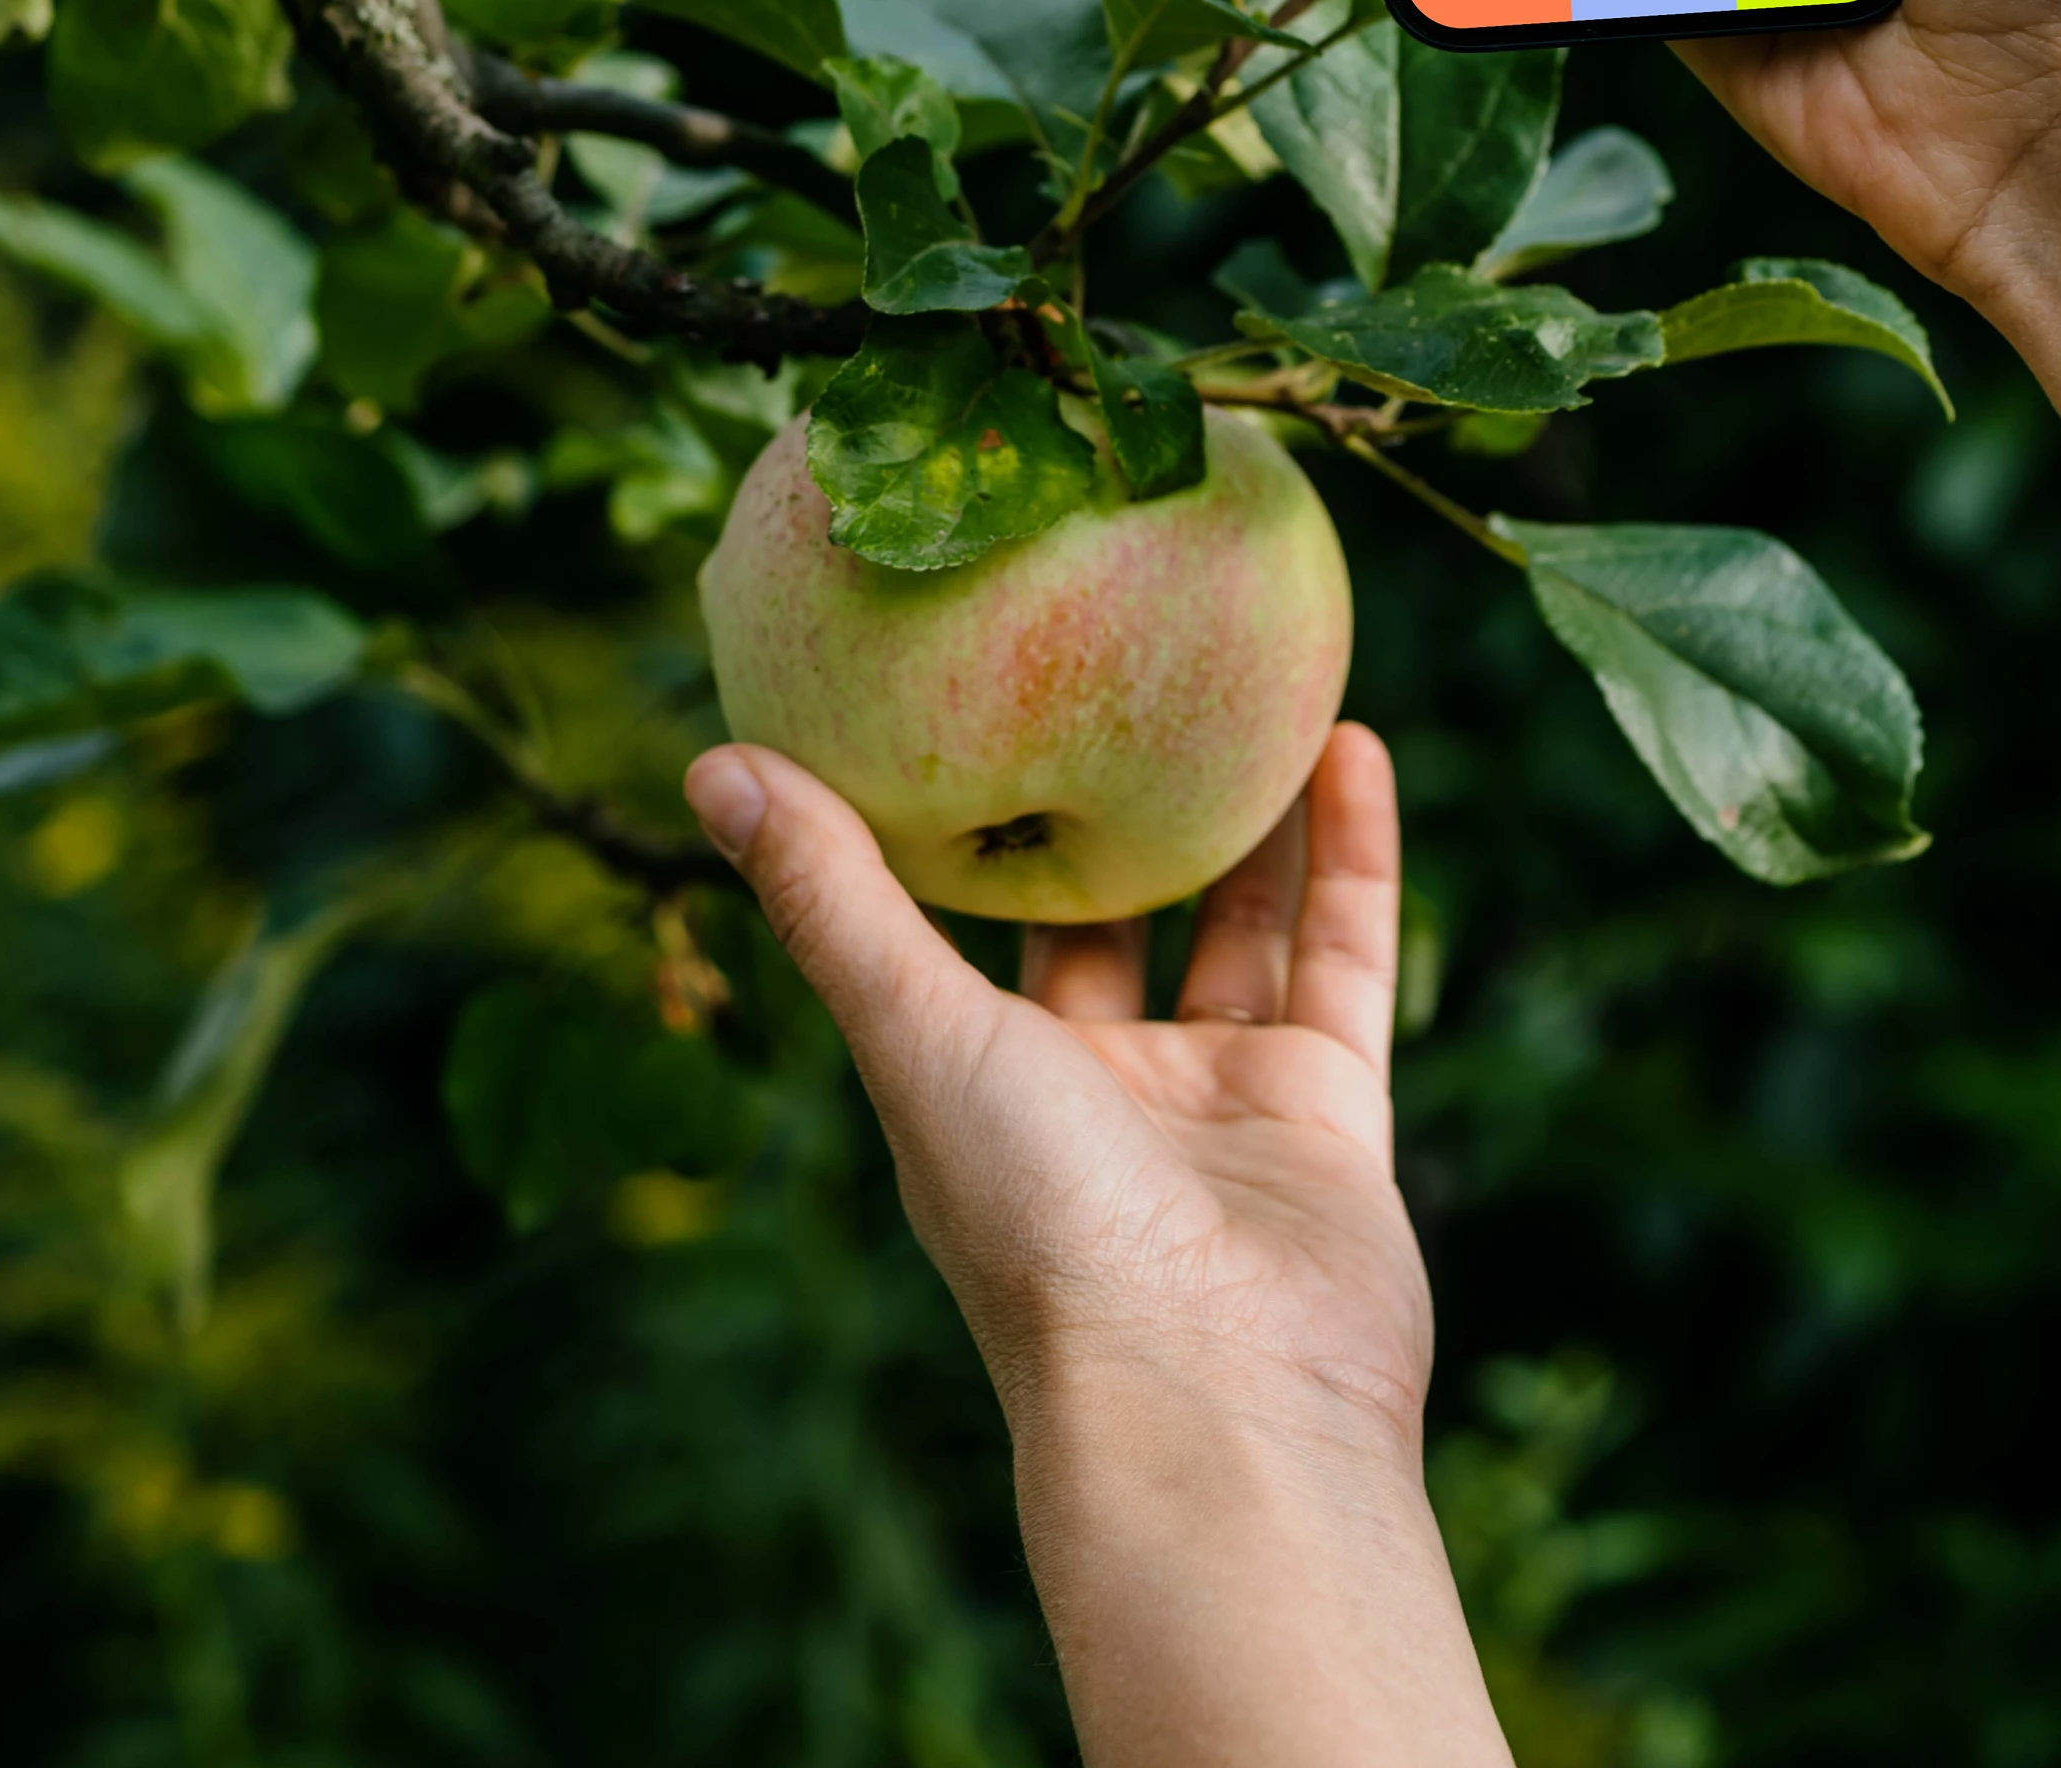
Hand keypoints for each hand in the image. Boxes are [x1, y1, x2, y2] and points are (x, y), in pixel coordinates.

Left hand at [683, 721, 1429, 1453]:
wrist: (1217, 1397)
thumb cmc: (1038, 1229)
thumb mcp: (920, 1039)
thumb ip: (834, 900)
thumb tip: (711, 763)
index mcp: (979, 1085)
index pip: (963, 931)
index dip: (965, 821)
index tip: (962, 689)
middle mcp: (1097, 1092)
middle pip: (1111, 922)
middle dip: (1114, 809)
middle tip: (1120, 663)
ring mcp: (1218, 1102)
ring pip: (1238, 928)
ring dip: (1247, 813)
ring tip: (1251, 678)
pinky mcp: (1327, 1108)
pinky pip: (1340, 954)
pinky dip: (1349, 854)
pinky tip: (1349, 740)